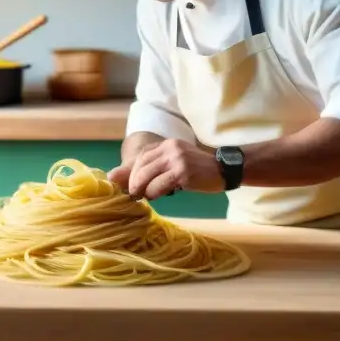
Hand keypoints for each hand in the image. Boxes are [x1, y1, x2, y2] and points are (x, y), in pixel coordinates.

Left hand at [108, 139, 224, 198]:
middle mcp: (170, 148)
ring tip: (146, 196)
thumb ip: (152, 168)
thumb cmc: (198, 170)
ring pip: (147, 175)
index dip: (132, 171)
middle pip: (141, 165)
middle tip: (134, 194)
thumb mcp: (175, 162)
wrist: (224, 170)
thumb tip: (115, 176)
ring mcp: (177, 159)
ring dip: (143, 189)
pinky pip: (160, 185)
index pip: (141, 155)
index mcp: (167, 144)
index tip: (128, 184)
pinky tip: (157, 196)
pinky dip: (154, 192)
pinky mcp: (183, 172)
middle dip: (134, 182)